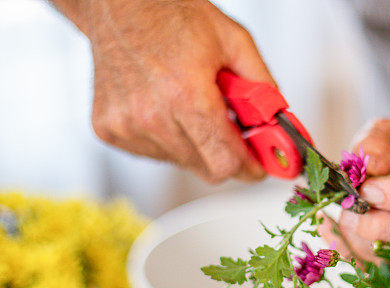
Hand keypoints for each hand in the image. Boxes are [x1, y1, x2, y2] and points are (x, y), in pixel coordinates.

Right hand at [63, 0, 273, 181]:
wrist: (118, 4)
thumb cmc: (173, 16)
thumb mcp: (234, 41)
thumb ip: (263, 87)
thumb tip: (280, 125)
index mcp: (186, 95)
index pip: (225, 162)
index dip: (249, 168)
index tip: (260, 167)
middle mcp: (152, 116)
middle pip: (206, 169)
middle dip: (226, 155)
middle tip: (232, 132)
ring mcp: (127, 126)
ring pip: (181, 162)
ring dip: (196, 145)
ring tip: (191, 106)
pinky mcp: (109, 130)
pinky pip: (155, 154)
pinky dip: (169, 139)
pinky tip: (166, 108)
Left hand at [321, 119, 389, 260]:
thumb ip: (380, 142)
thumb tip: (370, 166)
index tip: (366, 190)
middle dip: (371, 224)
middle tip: (344, 210)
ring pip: (389, 254)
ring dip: (357, 237)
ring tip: (333, 214)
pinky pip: (372, 265)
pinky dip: (347, 249)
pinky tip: (328, 228)